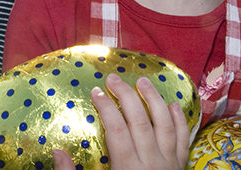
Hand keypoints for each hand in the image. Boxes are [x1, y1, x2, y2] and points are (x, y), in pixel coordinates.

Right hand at [53, 74, 189, 169]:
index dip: (106, 107)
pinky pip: (183, 140)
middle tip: (113, 79)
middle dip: (127, 96)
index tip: (95, 91)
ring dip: (154, 100)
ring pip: (165, 124)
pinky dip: (180, 120)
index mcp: (128, 169)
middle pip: (140, 121)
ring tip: (143, 82)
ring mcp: (170, 165)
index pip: (117, 129)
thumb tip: (57, 151)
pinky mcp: (180, 169)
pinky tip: (173, 105)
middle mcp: (152, 163)